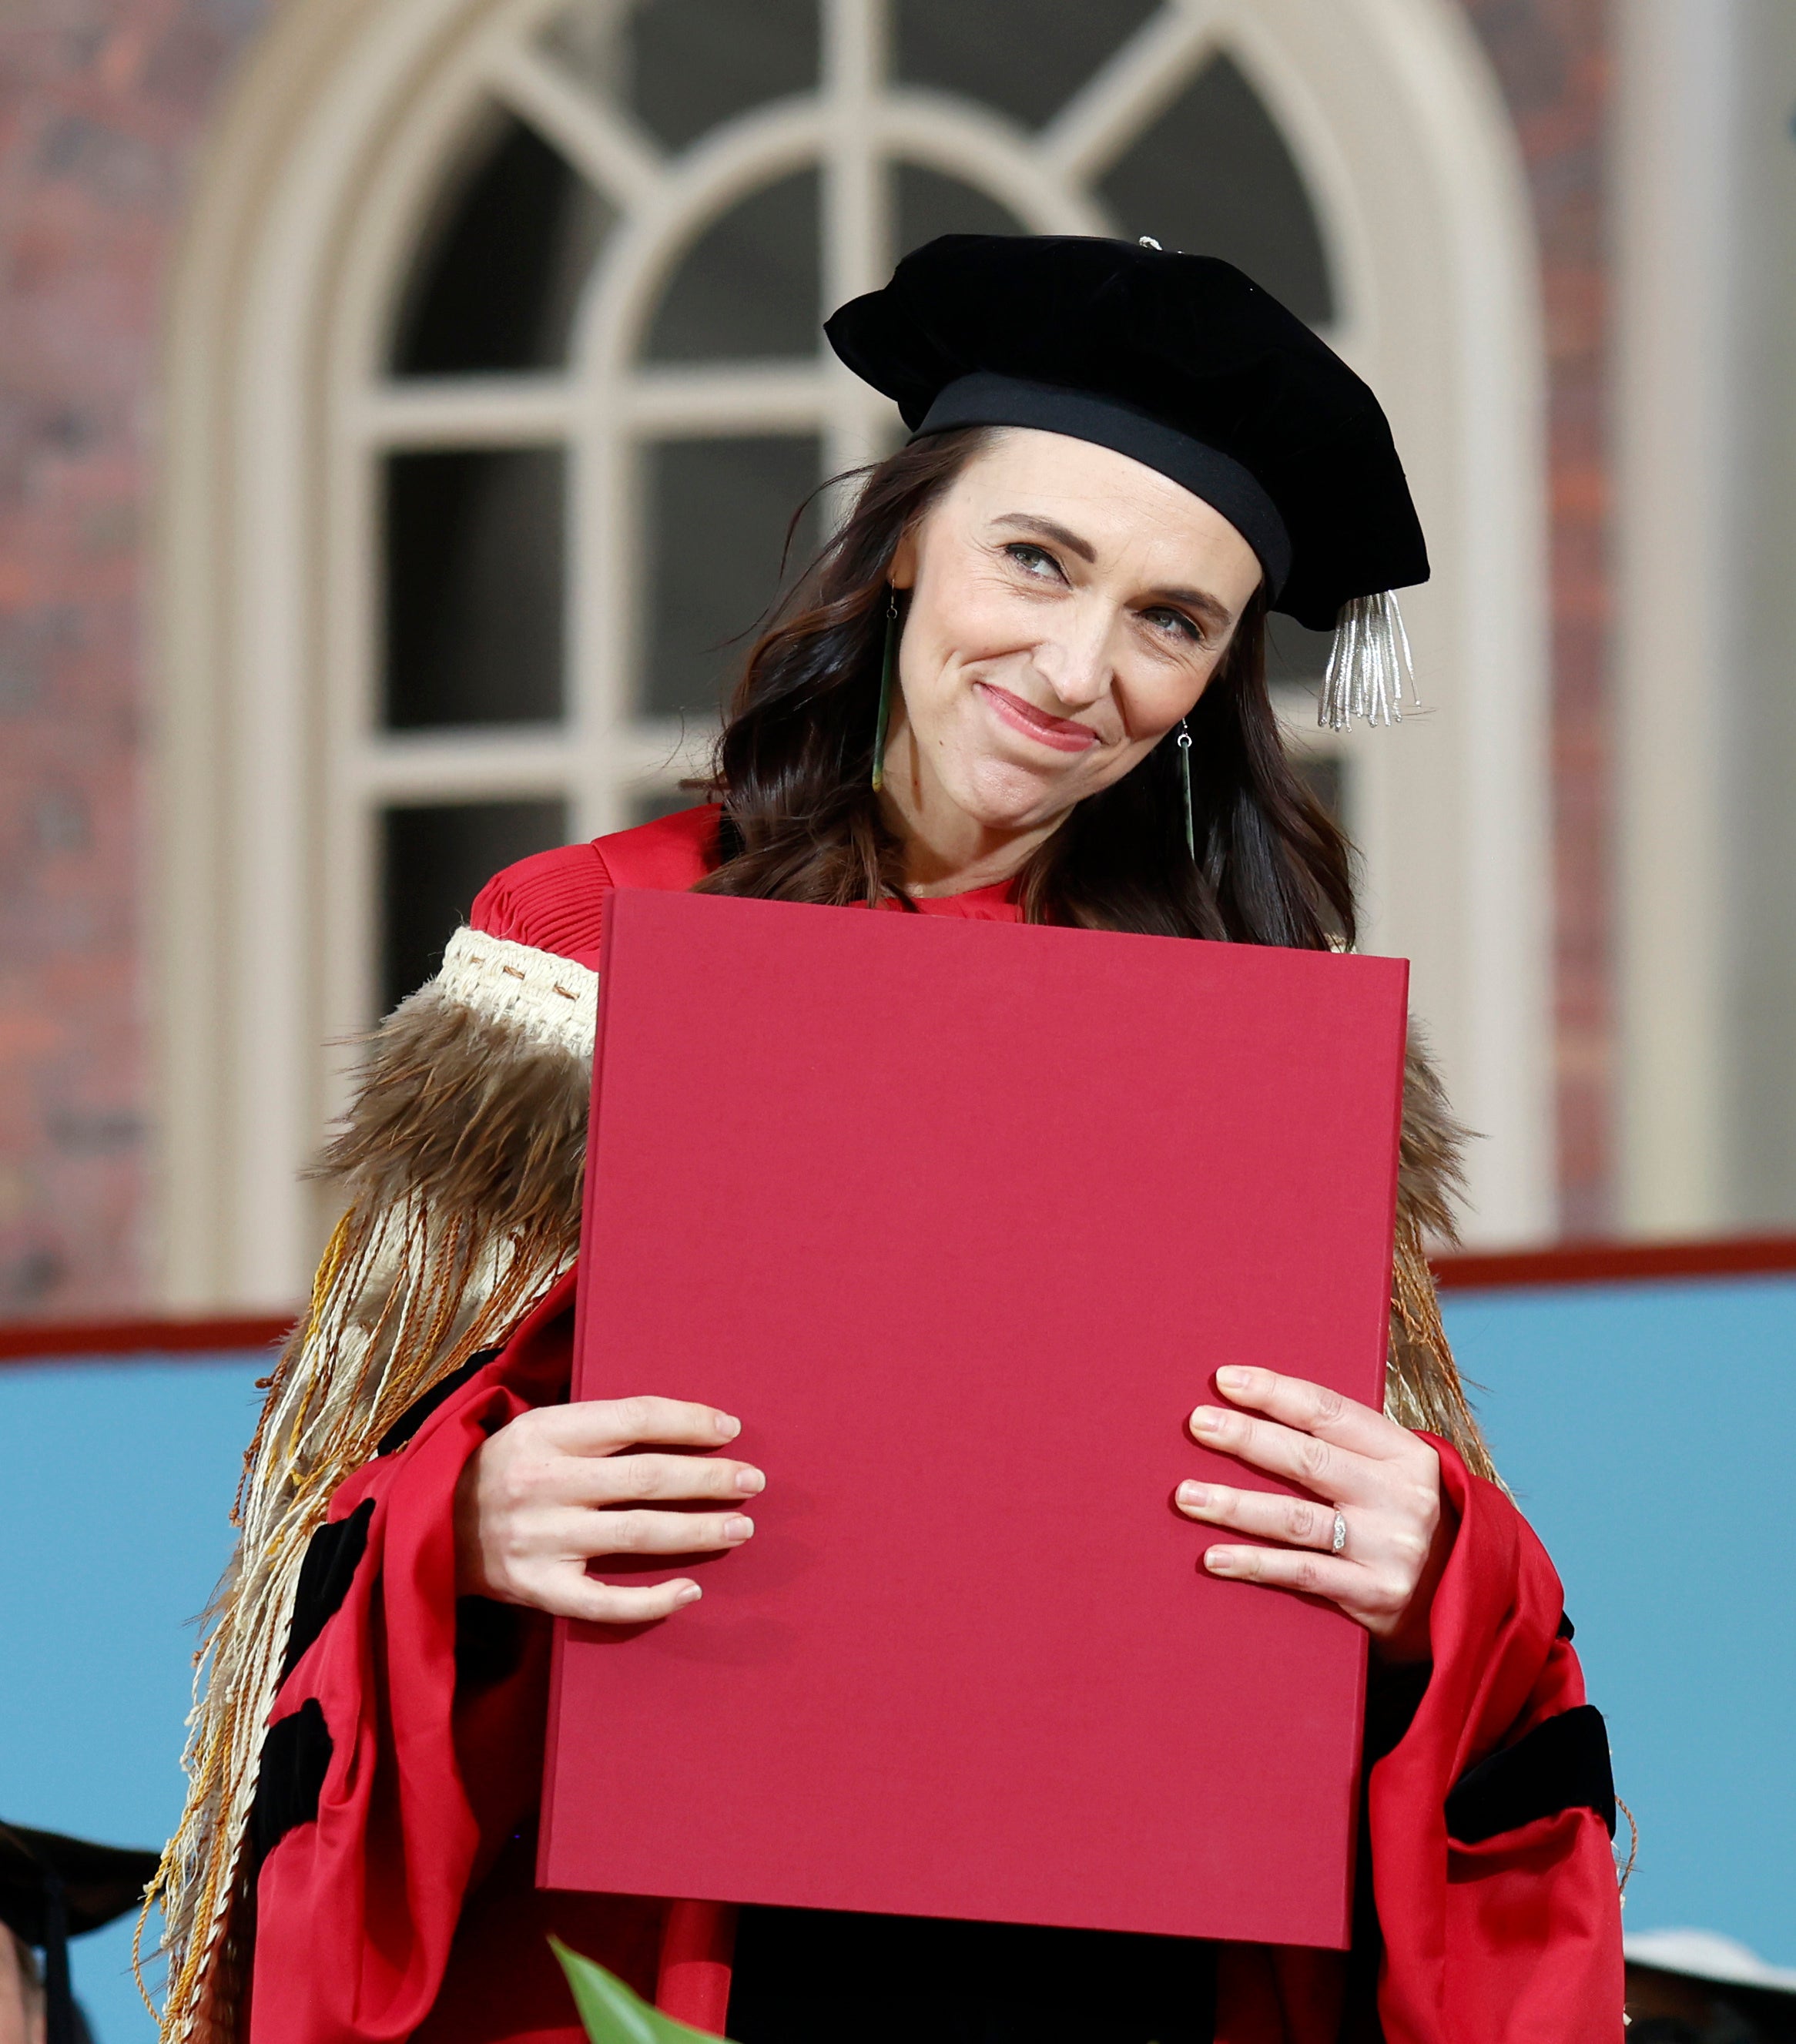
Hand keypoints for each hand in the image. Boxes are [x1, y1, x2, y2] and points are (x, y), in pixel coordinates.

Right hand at [454, 1395, 762, 1623]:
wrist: (424, 1526)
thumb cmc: (500, 1470)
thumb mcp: (535, 1427)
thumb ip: (597, 1427)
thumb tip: (682, 1426)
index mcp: (544, 1431)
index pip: (634, 1417)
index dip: (689, 1422)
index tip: (732, 1429)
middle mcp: (543, 1483)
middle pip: (646, 1478)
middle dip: (709, 1479)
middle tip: (753, 1482)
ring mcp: (539, 1540)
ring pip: (637, 1535)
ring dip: (698, 1531)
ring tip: (741, 1527)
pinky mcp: (535, 1589)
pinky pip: (604, 1602)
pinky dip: (652, 1600)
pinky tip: (690, 1590)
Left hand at [1174, 1365, 1446, 1662]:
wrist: (1460, 1595)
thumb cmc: (1399, 1517)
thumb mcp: (1390, 1471)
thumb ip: (1340, 1444)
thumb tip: (1252, 1410)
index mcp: (1405, 1453)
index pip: (1330, 1411)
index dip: (1274, 1392)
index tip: (1225, 1380)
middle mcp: (1401, 1497)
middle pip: (1309, 1459)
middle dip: (1247, 1438)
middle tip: (1197, 1424)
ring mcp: (1389, 1547)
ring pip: (1298, 1519)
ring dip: (1236, 1505)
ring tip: (1187, 1495)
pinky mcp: (1374, 1594)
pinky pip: (1302, 1573)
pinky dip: (1254, 1564)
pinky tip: (1214, 1557)